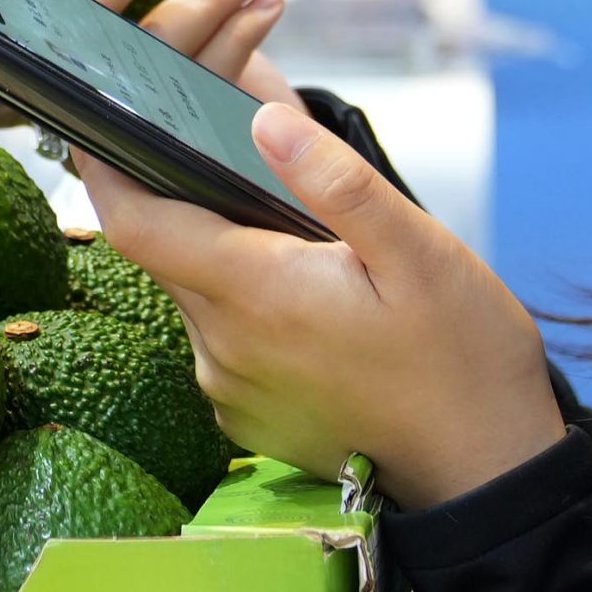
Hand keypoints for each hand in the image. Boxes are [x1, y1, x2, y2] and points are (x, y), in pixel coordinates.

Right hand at [0, 0, 304, 128]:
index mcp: (35, 100)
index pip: (79, 48)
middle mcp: (88, 126)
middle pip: (153, 67)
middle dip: (202, 12)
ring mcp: (131, 132)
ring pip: (192, 84)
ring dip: (236, 31)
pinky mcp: (163, 132)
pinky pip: (208, 94)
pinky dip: (239, 49)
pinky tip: (262, 8)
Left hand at [77, 101, 556, 507]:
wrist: (484, 471)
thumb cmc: (461, 360)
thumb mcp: (420, 252)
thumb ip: (337, 183)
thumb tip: (264, 120)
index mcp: (255, 293)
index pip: (136, 224)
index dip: (108, 168)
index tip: (108, 125)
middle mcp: (223, 347)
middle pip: (167, 252)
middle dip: (188, 199)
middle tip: (242, 159)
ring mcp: (230, 388)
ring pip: (196, 294)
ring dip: (224, 255)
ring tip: (296, 236)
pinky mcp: (247, 415)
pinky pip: (222, 340)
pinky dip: (246, 307)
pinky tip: (308, 299)